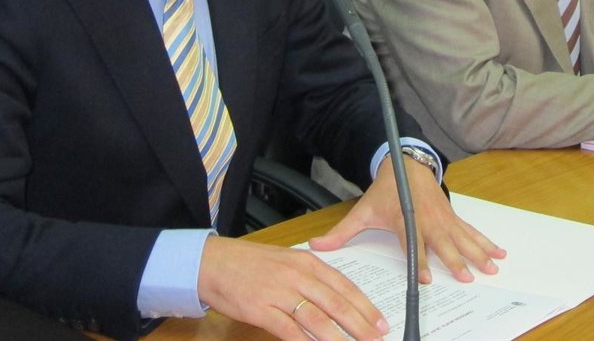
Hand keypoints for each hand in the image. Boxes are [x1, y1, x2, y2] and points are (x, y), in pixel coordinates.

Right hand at [197, 235, 387, 340]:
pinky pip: (288, 330)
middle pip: (336, 304)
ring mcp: (279, 293)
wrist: (213, 262)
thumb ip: (312, 278)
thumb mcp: (288, 262)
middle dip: (360, 324)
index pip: (345, 286)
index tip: (380, 321)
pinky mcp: (261, 310)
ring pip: (317, 319)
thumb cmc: (251, 263)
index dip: (365, 306)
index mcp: (308, 262)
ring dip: (338, 338)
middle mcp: (298, 276)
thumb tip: (336, 298)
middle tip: (377, 338)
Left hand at [309, 155, 504, 283]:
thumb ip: (341, 233)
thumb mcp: (362, 210)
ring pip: (462, 237)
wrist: (407, 162)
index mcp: (405, 219)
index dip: (418, 261)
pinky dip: (485, 241)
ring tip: (492, 266)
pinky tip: (499, 251)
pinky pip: (470, 230)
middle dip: (455, 260)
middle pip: (443, 242)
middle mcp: (427, 219)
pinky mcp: (452, 216)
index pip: (412, 243)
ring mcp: (443, 217)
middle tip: (467, 276)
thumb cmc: (386, 190)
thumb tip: (316, 247)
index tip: (426, 279)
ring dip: (478, 252)